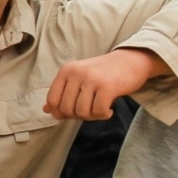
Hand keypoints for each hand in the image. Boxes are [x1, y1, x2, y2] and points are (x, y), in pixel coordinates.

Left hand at [45, 48, 163, 119]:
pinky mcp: (107, 87)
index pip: (52, 100)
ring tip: (100, 108)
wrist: (131, 61)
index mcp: (67, 70)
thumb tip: (47, 110)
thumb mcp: (79, 79)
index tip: (73, 111)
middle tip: (91, 109)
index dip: (60, 112)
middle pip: (66, 109)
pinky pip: (99, 112)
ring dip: (92, 116)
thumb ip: (63, 93)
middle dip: (78, 115)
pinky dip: (104, 115)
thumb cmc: (104, 73)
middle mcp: (77, 73)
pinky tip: (109, 109)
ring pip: (82, 112)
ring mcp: (92, 79)